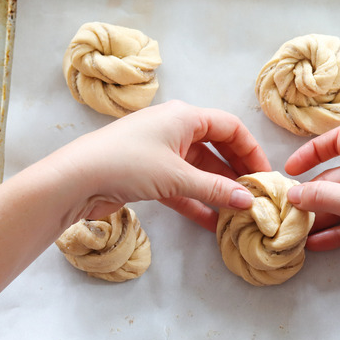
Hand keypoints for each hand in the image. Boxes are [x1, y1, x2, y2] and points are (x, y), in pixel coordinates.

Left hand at [47, 100, 270, 230]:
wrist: (74, 180)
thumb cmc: (127, 164)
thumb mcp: (177, 177)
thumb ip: (216, 189)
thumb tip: (249, 201)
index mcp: (184, 116)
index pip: (230, 127)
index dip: (251, 150)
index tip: (265, 176)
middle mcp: (174, 129)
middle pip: (216, 148)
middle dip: (235, 173)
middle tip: (255, 197)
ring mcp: (160, 152)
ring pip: (198, 170)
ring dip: (216, 191)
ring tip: (237, 213)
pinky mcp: (147, 174)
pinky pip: (181, 186)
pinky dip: (195, 202)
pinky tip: (212, 223)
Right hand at [284, 125, 339, 283]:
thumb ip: (324, 197)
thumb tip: (292, 193)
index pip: (339, 140)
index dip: (313, 150)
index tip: (292, 170)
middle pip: (336, 177)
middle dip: (312, 194)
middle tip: (288, 212)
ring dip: (321, 217)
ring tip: (296, 232)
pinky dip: (337, 232)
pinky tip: (317, 244)